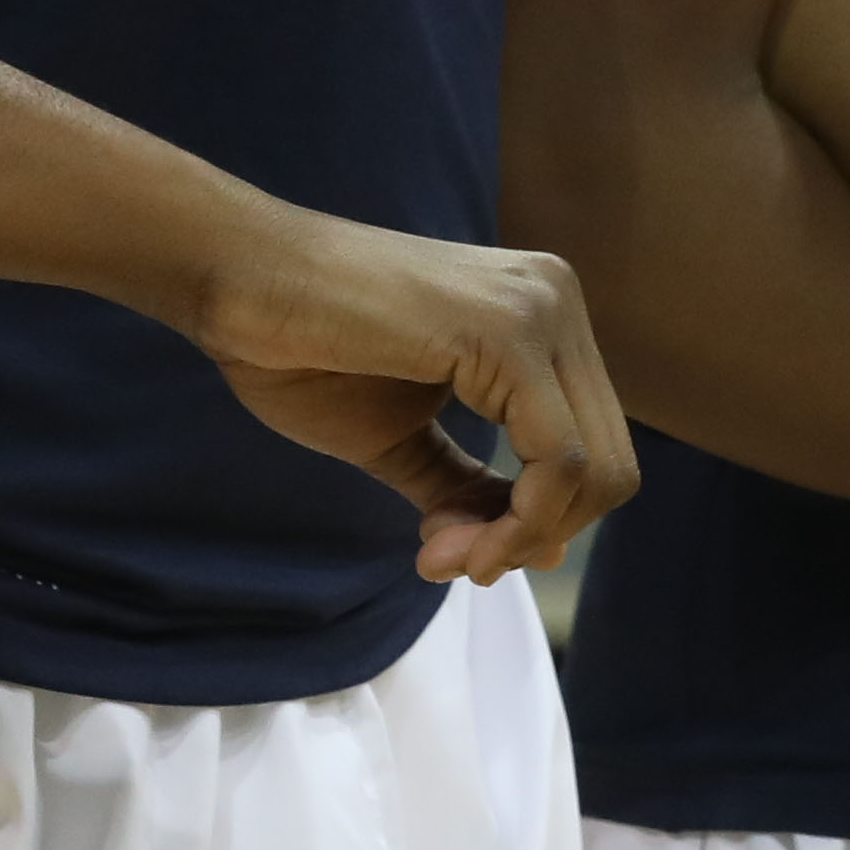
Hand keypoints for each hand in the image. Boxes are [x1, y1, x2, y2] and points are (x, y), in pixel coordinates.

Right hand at [192, 209, 636, 582]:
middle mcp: (557, 302)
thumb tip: (546, 550)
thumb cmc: (305, 350)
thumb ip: (473, 489)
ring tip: (439, 556)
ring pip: (595, 472)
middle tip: (449, 564)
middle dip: (533, 539)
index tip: (455, 556)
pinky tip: (444, 541)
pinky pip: (559, 461)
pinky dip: (516, 522)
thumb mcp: (406, 442)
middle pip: (610, 467)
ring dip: (518, 540)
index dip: (536, 525)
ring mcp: (541, 310)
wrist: (240, 284)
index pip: (593, 449)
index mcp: (542, 318)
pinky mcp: (511, 332)